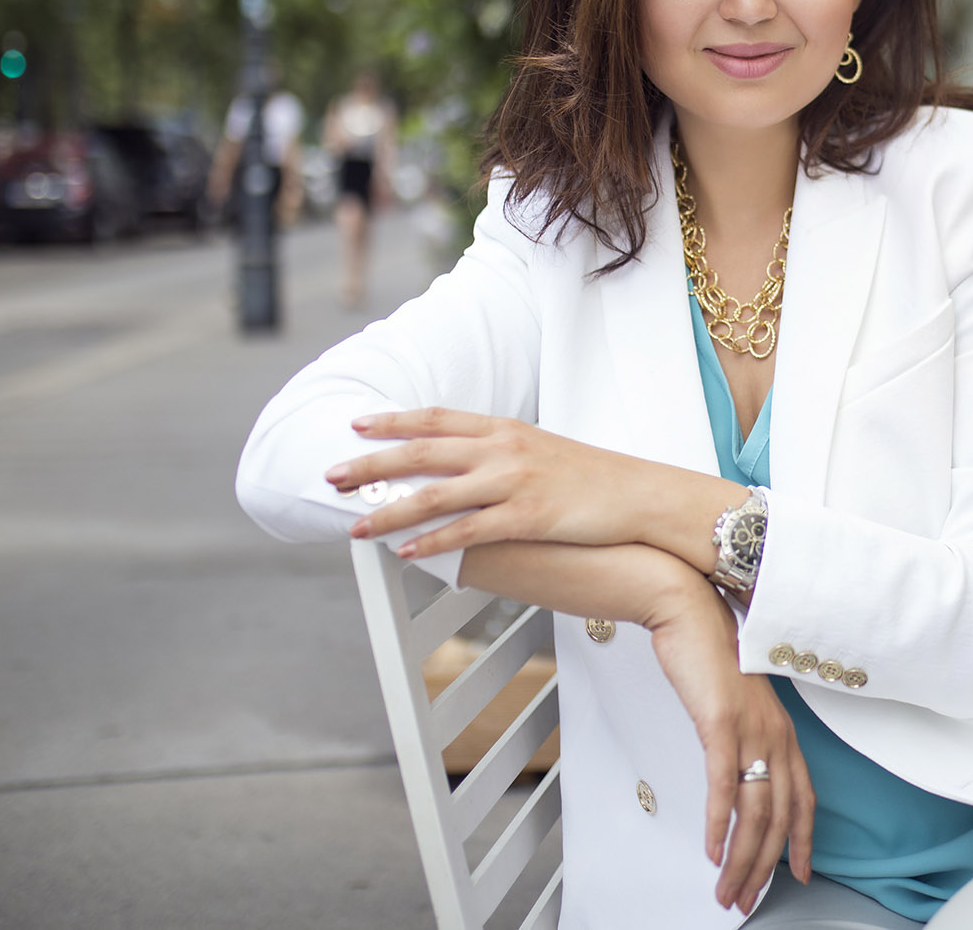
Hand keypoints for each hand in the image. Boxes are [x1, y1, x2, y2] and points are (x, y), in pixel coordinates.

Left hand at [331, 408, 745, 564]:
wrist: (642, 494)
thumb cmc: (594, 477)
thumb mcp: (544, 450)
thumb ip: (502, 452)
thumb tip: (466, 463)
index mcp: (506, 428)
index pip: (438, 418)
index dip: (394, 421)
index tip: (355, 425)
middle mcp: (504, 448)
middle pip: (424, 451)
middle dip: (372, 464)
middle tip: (330, 474)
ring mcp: (515, 481)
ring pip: (437, 493)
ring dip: (389, 510)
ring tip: (354, 524)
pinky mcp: (529, 516)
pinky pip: (470, 530)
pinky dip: (434, 541)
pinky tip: (407, 553)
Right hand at [646, 582, 814, 910]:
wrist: (690, 610)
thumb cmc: (707, 652)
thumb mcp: (735, 701)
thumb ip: (742, 736)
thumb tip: (736, 769)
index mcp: (782, 730)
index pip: (803, 798)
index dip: (803, 840)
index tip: (799, 873)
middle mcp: (775, 733)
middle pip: (779, 817)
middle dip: (763, 867)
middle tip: (745, 899)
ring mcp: (751, 730)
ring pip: (755, 812)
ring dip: (740, 859)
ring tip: (726, 890)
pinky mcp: (722, 725)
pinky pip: (725, 788)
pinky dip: (718, 825)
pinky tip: (711, 851)